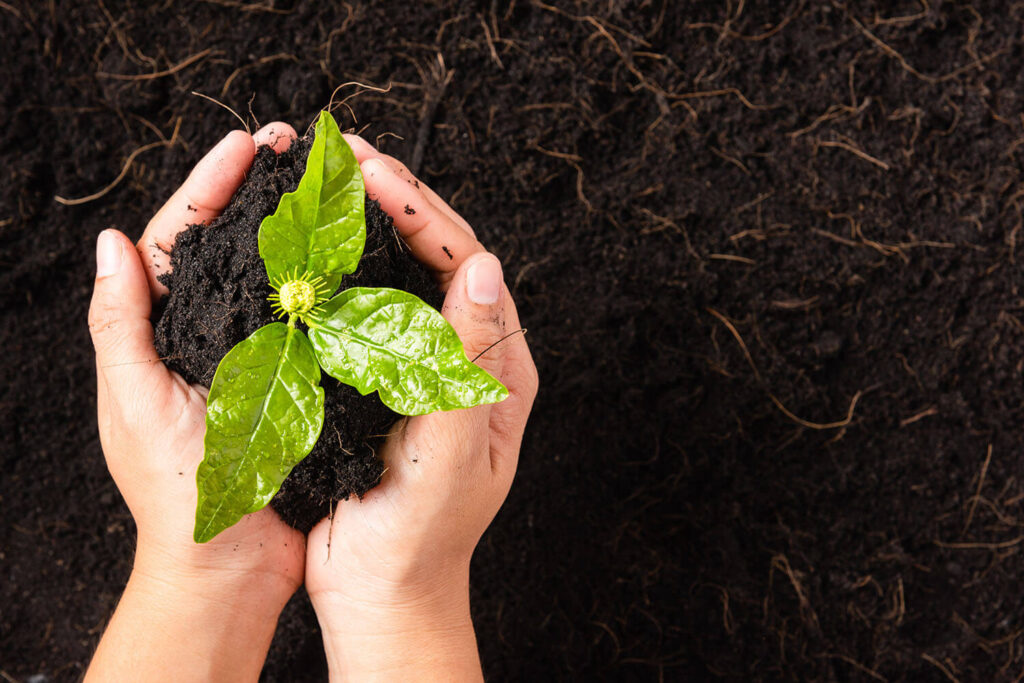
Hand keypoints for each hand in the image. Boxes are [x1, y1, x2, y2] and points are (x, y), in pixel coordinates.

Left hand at [86, 124, 304, 681]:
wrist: (231, 561)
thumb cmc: (175, 491)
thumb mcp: (135, 404)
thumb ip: (120, 326)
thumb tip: (109, 244)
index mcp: (166, 332)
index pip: (183, 240)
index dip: (212, 186)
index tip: (248, 145)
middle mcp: (213, 334)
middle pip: (234, 245)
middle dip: (261, 191)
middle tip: (296, 149)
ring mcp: (259, 354)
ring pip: (279, 275)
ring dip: (300, 227)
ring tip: (330, 185)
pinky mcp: (299, 380)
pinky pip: (314, 320)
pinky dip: (331, 283)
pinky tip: (357, 254)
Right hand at [305, 137, 538, 680]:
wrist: (379, 590)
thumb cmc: (421, 535)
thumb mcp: (450, 449)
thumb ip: (465, 362)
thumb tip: (482, 266)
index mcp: (500, 369)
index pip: (468, 267)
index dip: (424, 213)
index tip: (375, 172)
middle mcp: (468, 359)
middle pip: (437, 260)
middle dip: (397, 203)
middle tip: (347, 154)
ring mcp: (425, 367)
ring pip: (401, 279)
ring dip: (370, 228)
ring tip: (331, 182)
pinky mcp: (384, 382)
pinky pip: (367, 313)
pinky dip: (343, 273)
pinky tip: (314, 247)